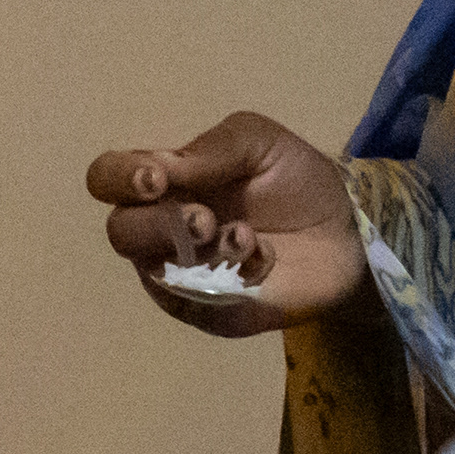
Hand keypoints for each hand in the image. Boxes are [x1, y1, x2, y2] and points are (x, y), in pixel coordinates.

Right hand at [86, 109, 367, 335]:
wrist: (347, 232)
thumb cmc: (297, 182)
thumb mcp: (261, 142)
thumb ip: (213, 146)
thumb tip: (164, 168)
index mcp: (165, 182)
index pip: (107, 178)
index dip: (118, 178)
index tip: (156, 179)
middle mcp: (162, 229)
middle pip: (120, 232)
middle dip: (157, 224)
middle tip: (204, 218)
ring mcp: (181, 274)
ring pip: (152, 272)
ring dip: (195, 252)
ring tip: (244, 237)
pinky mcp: (209, 311)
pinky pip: (195, 304)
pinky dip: (231, 277)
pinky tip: (263, 260)